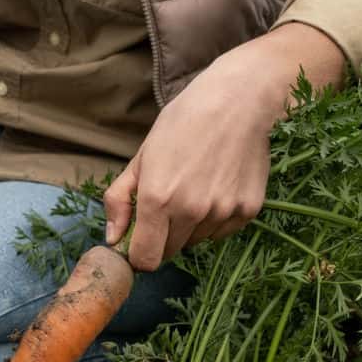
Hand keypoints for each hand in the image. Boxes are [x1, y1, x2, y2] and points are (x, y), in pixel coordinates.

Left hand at [103, 23, 345, 271]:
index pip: (145, 259)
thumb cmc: (182, 123)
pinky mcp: (248, 210)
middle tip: (167, 205)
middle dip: (162, 237)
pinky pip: (222, 231)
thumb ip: (120, 200)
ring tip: (194, 188)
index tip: (139, 240)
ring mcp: (222, 213)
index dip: (139, 254)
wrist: (237, 101)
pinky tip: (216, 187)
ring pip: (196, 241)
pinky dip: (215, 219)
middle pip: (170, 251)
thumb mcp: (141, 157)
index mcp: (158, 199)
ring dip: (189, 226)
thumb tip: (112, 238)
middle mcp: (191, 212)